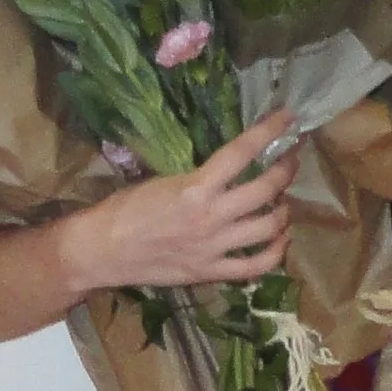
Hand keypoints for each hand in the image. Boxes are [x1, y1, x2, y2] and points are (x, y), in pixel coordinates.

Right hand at [59, 112, 296, 293]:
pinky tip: (280, 238)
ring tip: (282, 202)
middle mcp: (211, 216)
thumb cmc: (124, 209)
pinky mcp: (211, 272)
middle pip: (266, 190)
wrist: (102, 250)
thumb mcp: (161, 181)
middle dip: (285, 171)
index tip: (287, 118)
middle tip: (289, 161)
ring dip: (283, 211)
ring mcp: (214, 247)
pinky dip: (276, 252)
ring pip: (269, 228)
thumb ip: (199, 177)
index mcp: (195, 187)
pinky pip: (257, 266)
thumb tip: (229, 166)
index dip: (269, 131)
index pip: (241, 152)